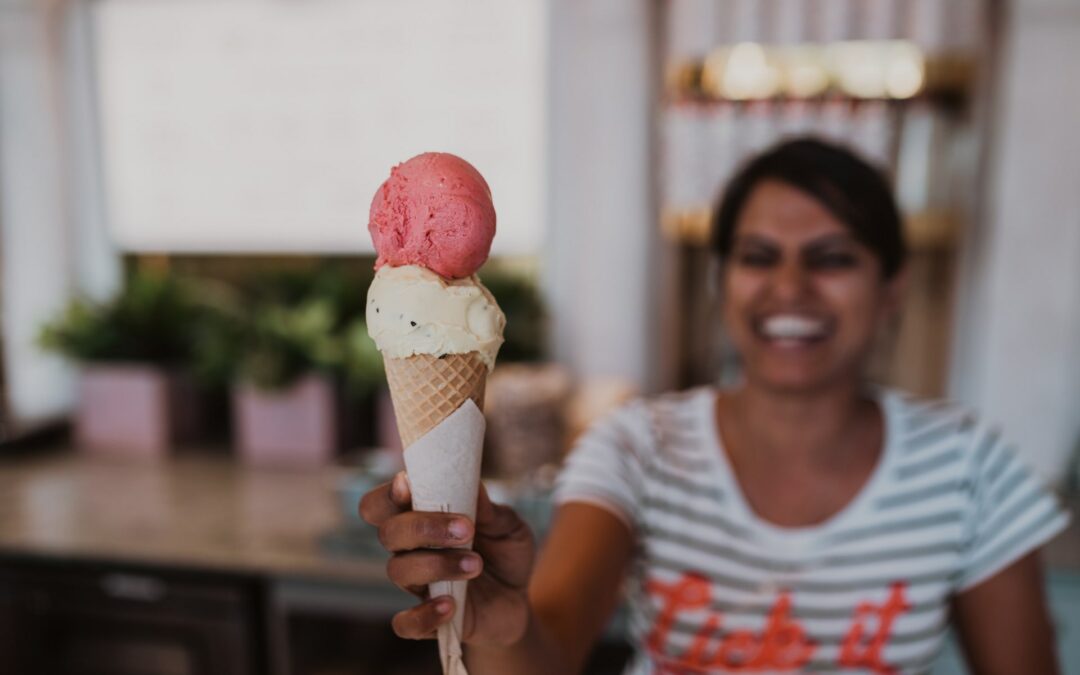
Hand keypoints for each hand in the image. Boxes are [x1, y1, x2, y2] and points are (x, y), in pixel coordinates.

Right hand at [359, 471, 535, 645]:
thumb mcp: (508, 527)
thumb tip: (472, 482)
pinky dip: (423, 615)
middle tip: (466, 529)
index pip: (381, 504)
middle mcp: (410, 551)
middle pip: (388, 534)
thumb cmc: (504, 553)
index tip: (408, 484)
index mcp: (421, 519)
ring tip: (476, 565)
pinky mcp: (427, 620)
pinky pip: (405, 624)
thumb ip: (489, 509)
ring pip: (398, 571)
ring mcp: (416, 586)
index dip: (387, 494)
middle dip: (423, 527)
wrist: (516, 599)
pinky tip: (451, 606)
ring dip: (437, 564)